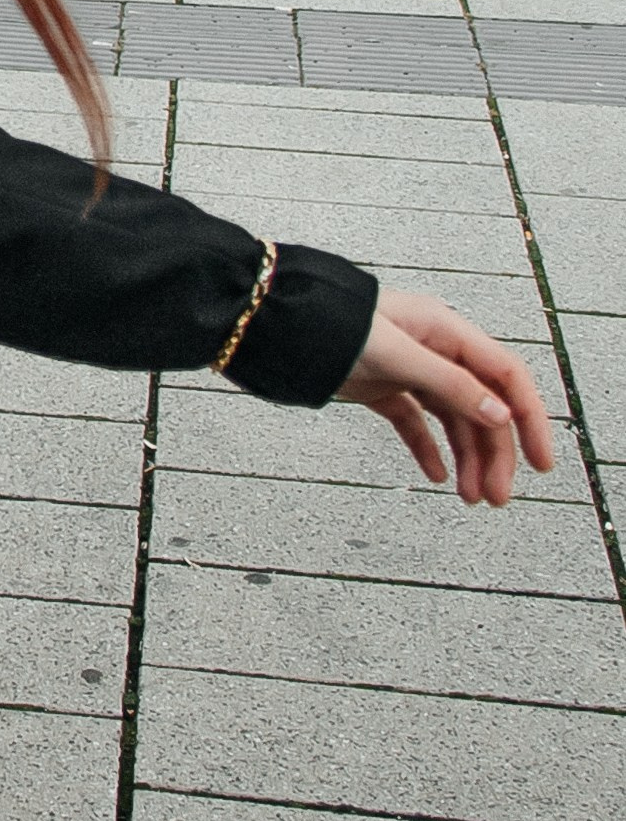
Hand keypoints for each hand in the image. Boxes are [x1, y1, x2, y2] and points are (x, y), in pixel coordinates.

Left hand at [337, 287, 557, 507]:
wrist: (278, 324)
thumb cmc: (332, 323)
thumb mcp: (396, 354)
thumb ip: (449, 384)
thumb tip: (498, 414)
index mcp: (447, 331)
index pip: (507, 377)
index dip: (530, 419)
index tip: (541, 461)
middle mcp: (435, 350)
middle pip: (483, 407)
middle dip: (495, 453)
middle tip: (497, 496)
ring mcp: (410, 370)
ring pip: (453, 420)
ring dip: (466, 459)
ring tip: (470, 496)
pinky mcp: (384, 388)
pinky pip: (417, 423)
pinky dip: (428, 449)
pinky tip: (434, 475)